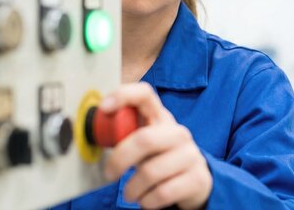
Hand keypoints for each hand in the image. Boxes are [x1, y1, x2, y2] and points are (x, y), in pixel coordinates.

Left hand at [100, 82, 211, 209]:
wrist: (195, 181)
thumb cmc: (160, 158)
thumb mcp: (145, 143)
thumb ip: (125, 134)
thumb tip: (97, 132)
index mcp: (161, 118)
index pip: (145, 94)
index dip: (124, 96)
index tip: (104, 108)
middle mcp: (178, 133)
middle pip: (144, 139)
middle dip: (120, 160)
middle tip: (109, 174)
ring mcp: (190, 155)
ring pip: (151, 173)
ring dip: (132, 189)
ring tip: (131, 193)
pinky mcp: (196, 178)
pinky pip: (162, 193)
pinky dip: (147, 201)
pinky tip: (147, 199)